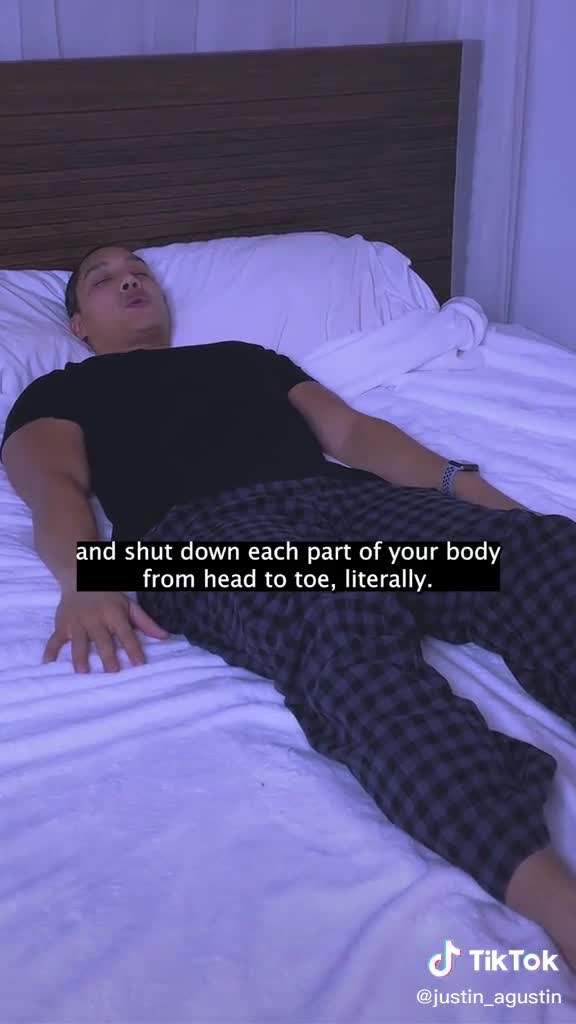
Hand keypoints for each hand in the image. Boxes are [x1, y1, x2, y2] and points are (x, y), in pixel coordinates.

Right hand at [43, 590, 169, 673]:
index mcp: (114, 614)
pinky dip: (51, 650)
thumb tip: (166, 637)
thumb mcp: (129, 605)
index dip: (133, 648)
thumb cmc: (110, 596)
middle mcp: (96, 618)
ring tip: (83, 672)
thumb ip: (146, 623)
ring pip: (78, 641)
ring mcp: (77, 622)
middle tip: (113, 672)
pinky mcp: (62, 624)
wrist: (81, 577)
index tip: (139, 664)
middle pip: (102, 640)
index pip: (126, 634)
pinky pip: (55, 639)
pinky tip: (48, 663)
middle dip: (108, 655)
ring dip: (80, 656)